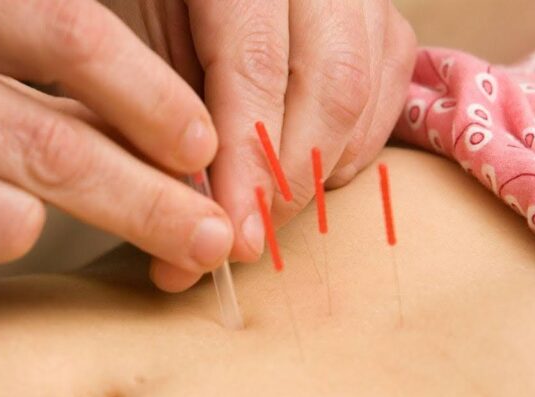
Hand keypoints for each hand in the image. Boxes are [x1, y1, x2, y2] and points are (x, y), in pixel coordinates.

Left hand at [104, 0, 416, 290]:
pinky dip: (348, 151)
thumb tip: (186, 237)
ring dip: (320, 172)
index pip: (256, 68)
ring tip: (271, 208)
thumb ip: (167, 123)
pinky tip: (308, 172)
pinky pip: (384, 97)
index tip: (235, 235)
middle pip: (331, 87)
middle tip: (254, 236)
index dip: (248, 163)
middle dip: (291, 180)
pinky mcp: (388, 20)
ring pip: (364, 96)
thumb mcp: (147, 37)